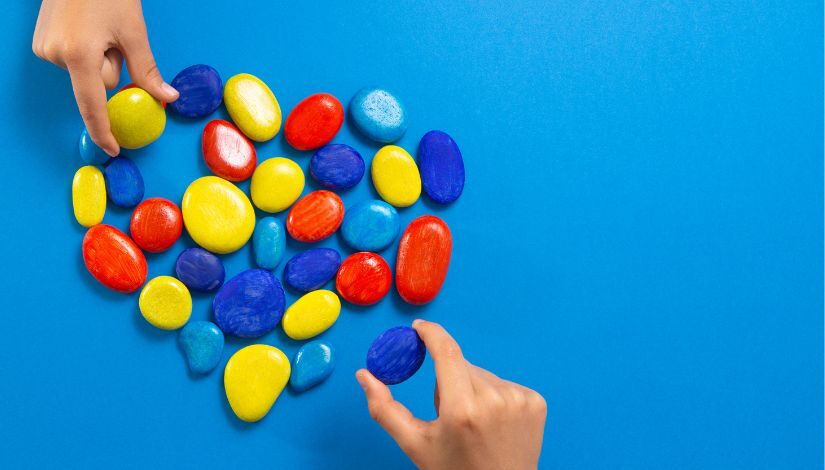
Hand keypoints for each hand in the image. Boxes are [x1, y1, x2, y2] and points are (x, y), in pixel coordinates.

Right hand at [32, 0, 177, 155]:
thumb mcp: (134, 32)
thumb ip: (147, 70)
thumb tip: (167, 98)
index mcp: (79, 56)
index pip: (92, 106)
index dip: (103, 131)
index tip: (113, 149)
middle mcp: (56, 56)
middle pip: (98, 85)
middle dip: (112, 68)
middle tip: (113, 37)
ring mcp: (45, 50)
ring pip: (87, 72)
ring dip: (99, 57)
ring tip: (97, 27)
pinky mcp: (41, 43)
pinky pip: (74, 61)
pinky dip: (85, 51)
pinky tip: (85, 28)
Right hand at [356, 320, 547, 469]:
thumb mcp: (415, 444)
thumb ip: (385, 408)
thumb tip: (364, 374)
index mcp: (462, 409)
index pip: (446, 352)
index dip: (431, 334)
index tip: (419, 327)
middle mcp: (494, 399)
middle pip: (461, 365)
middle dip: (449, 379)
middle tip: (449, 414)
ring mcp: (519, 400)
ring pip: (482, 374)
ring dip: (472, 387)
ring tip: (474, 423)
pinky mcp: (535, 402)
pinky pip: (504, 383)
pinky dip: (494, 396)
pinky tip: (494, 423)